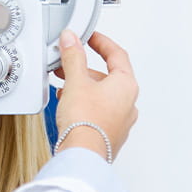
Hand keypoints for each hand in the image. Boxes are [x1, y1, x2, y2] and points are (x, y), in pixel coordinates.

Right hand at [53, 30, 138, 159]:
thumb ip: (73, 56)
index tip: (90, 37)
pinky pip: (97, 110)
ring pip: (101, 94)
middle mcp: (128, 102)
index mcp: (126, 85)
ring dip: (82, 86)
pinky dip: (83, 103)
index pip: (117, 54)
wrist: (82, 154)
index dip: (102, 42)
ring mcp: (120, 120)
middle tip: (67, 62)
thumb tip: (72, 39)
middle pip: (107, 75)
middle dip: (84, 67)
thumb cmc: (85, 121)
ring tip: (63, 86)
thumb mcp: (75, 81)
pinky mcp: (108, 133)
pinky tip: (68, 105)